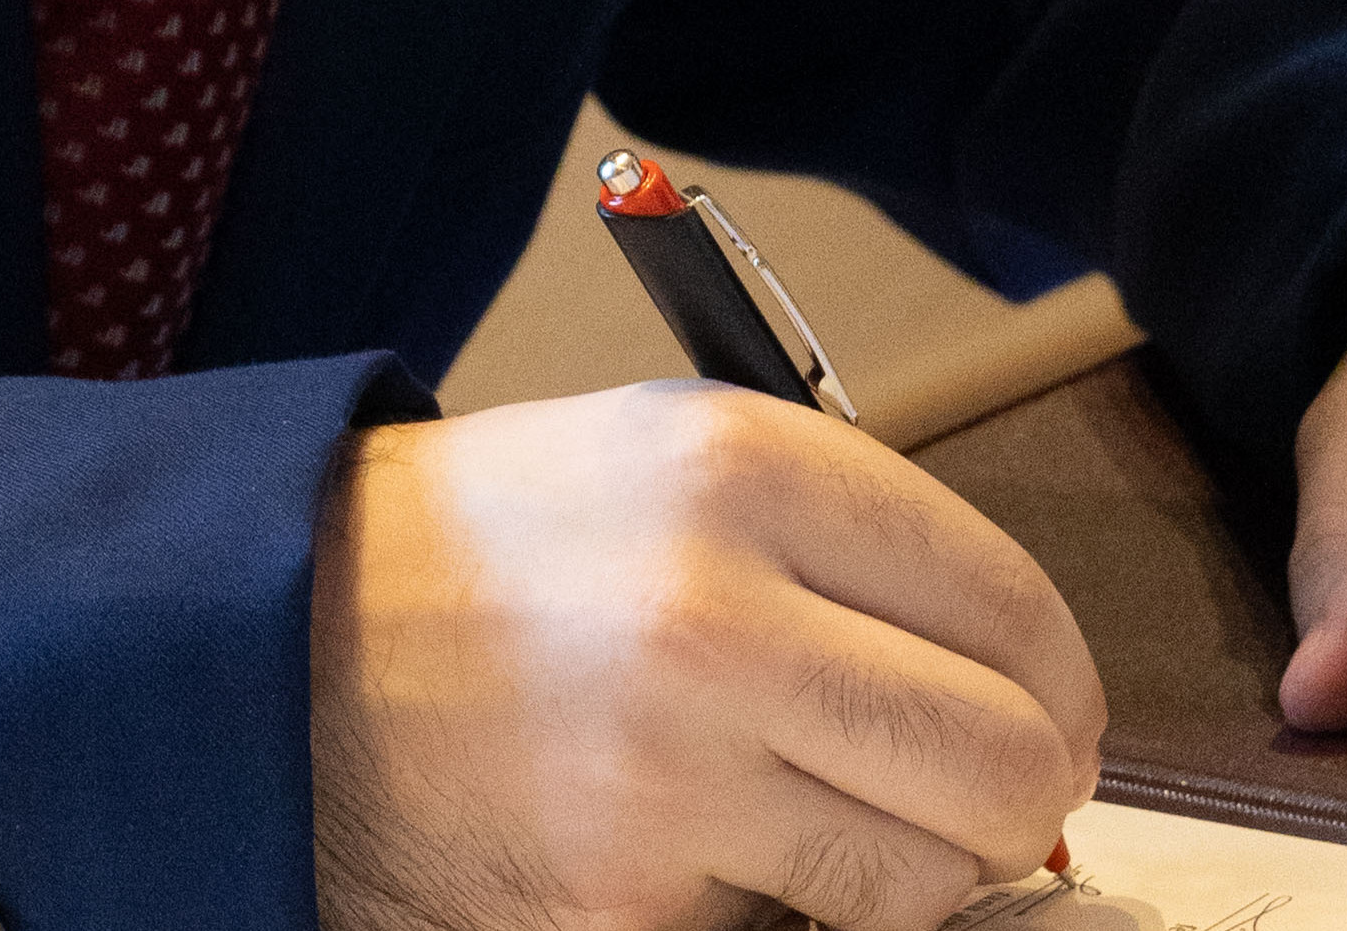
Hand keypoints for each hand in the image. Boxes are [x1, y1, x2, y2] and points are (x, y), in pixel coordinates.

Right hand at [310, 384, 1102, 930]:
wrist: (287, 638)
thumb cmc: (497, 549)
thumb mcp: (665, 462)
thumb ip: (838, 548)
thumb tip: (1022, 688)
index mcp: (741, 466)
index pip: (1010, 602)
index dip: (1058, 680)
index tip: (1047, 713)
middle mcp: (719, 606)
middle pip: (1008, 758)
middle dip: (1019, 799)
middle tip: (972, 800)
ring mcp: (673, 770)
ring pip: (930, 879)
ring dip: (911, 875)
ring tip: (830, 822)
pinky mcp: (631, 905)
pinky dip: (793, 918)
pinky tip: (721, 858)